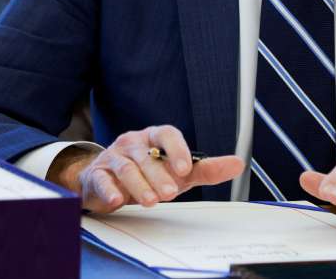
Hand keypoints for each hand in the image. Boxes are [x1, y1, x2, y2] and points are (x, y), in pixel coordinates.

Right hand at [50, 125, 243, 213]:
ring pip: (126, 168)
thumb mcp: (178, 172)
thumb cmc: (149, 174)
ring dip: (139, 185)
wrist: (108, 182)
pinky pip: (102, 179)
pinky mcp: (97, 175)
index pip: (167, 134)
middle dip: (159, 175)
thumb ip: (206, 169)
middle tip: (171, 192)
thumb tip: (239, 163)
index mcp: (154, 137)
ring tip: (151, 201)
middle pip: (146, 155)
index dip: (177, 149)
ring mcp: (113, 157)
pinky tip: (117, 201)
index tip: (186, 168)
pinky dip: (109, 190)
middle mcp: (133, 143)